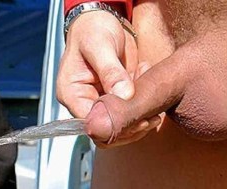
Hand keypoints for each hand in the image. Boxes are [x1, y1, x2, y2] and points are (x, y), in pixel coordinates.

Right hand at [57, 10, 159, 144]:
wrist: (102, 20)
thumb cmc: (93, 30)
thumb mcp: (100, 46)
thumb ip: (111, 71)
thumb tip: (124, 95)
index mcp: (71, 94)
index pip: (90, 123)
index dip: (113, 124)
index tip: (137, 117)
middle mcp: (83, 102)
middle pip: (104, 130)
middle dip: (129, 126)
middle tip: (152, 117)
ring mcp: (99, 102)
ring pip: (118, 126)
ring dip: (138, 118)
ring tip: (154, 104)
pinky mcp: (114, 98)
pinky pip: (128, 113)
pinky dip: (142, 107)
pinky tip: (149, 89)